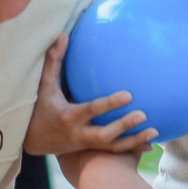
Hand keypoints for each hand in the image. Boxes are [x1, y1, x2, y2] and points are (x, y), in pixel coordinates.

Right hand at [23, 34, 156, 155]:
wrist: (31, 140)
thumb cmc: (39, 107)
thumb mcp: (44, 85)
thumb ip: (54, 61)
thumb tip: (63, 35)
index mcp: (68, 116)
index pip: (91, 110)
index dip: (109, 104)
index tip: (129, 95)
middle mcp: (78, 133)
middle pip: (104, 134)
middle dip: (124, 126)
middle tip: (144, 115)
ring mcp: (85, 145)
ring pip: (111, 147)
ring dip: (134, 141)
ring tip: (156, 132)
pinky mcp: (90, 151)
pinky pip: (112, 153)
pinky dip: (131, 150)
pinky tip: (151, 146)